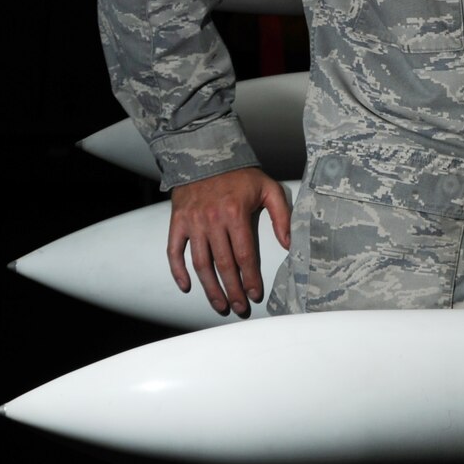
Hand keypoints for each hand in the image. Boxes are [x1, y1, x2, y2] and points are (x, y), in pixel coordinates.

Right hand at [167, 167, 291, 317]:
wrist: (206, 155)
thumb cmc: (241, 175)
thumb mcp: (269, 189)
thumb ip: (282, 216)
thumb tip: (288, 245)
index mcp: (236, 214)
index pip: (244, 255)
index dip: (250, 278)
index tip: (255, 294)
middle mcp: (212, 221)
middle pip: (223, 264)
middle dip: (232, 290)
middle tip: (239, 308)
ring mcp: (192, 223)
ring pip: (200, 263)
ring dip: (209, 287)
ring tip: (219, 304)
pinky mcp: (177, 222)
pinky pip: (174, 251)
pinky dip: (178, 271)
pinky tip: (187, 287)